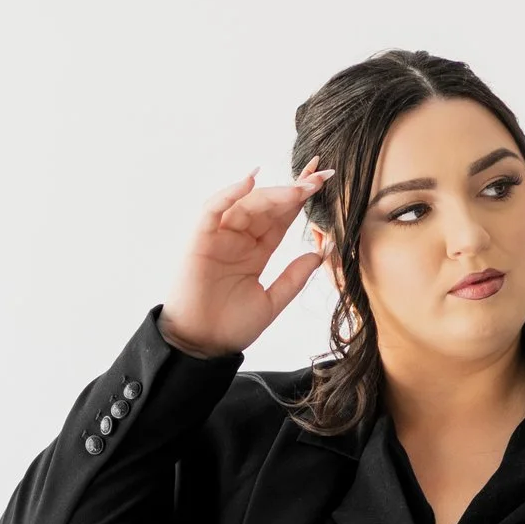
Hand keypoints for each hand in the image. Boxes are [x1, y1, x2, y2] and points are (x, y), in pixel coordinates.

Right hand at [160, 163, 333, 357]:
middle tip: (320, 177)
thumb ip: (294, 278)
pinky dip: (228, 194)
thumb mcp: (272, 302)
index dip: (301, 200)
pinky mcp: (199, 240)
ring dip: (273, 193)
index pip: (281, 218)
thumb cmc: (231, 327)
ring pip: (246, 204)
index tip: (325, 182)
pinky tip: (250, 183)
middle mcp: (238, 239)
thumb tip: (319, 253)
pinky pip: (212, 210)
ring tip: (299, 186)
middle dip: (293, 190)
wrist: (202, 346)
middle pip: (267, 205)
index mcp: (256, 251)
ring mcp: (219, 237)